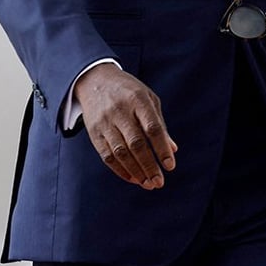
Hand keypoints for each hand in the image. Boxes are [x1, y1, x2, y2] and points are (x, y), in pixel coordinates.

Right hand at [73, 64, 176, 189]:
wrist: (95, 81)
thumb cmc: (129, 92)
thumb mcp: (148, 100)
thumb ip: (160, 124)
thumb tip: (172, 149)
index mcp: (138, 101)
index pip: (152, 128)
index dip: (161, 148)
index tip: (170, 166)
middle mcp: (120, 112)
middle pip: (136, 144)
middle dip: (149, 165)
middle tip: (159, 182)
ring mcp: (105, 123)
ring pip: (120, 153)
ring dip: (135, 171)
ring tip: (148, 184)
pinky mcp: (93, 133)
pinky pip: (107, 156)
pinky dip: (120, 170)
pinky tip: (133, 178)